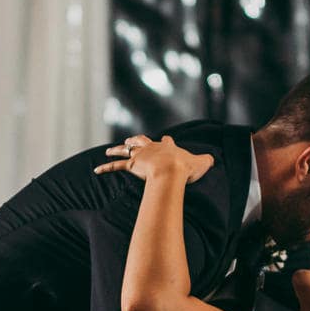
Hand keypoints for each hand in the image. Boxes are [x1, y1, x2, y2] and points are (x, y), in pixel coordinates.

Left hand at [95, 133, 214, 185]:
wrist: (172, 170)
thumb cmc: (186, 167)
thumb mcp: (201, 163)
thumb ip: (206, 160)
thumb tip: (213, 160)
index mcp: (168, 146)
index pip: (166, 141)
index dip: (166, 141)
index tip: (165, 140)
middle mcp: (152, 148)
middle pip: (141, 141)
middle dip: (135, 140)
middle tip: (129, 140)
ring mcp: (141, 155)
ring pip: (125, 150)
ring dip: (116, 149)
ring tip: (108, 150)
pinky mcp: (132, 165)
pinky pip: (115, 167)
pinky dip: (105, 169)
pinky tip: (96, 171)